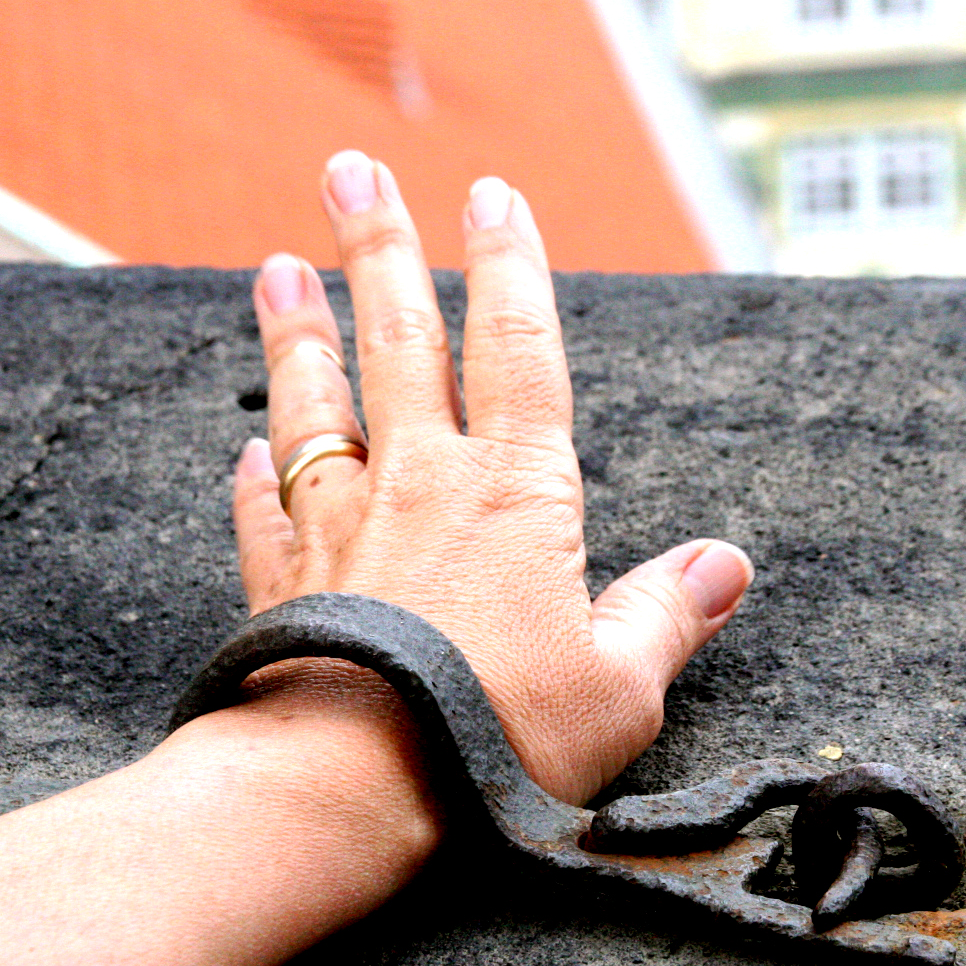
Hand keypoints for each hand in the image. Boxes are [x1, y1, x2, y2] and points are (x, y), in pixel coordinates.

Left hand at [232, 153, 752, 804]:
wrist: (344, 793)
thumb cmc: (493, 743)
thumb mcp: (617, 689)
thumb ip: (666, 616)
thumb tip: (725, 565)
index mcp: (516, 496)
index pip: (519, 351)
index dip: (512, 267)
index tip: (492, 195)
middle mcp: (421, 488)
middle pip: (400, 343)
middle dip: (380, 250)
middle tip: (351, 171)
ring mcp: (340, 531)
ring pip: (315, 406)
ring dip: (297, 332)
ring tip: (274, 267)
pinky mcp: (283, 588)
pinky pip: (262, 511)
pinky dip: (251, 475)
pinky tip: (240, 447)